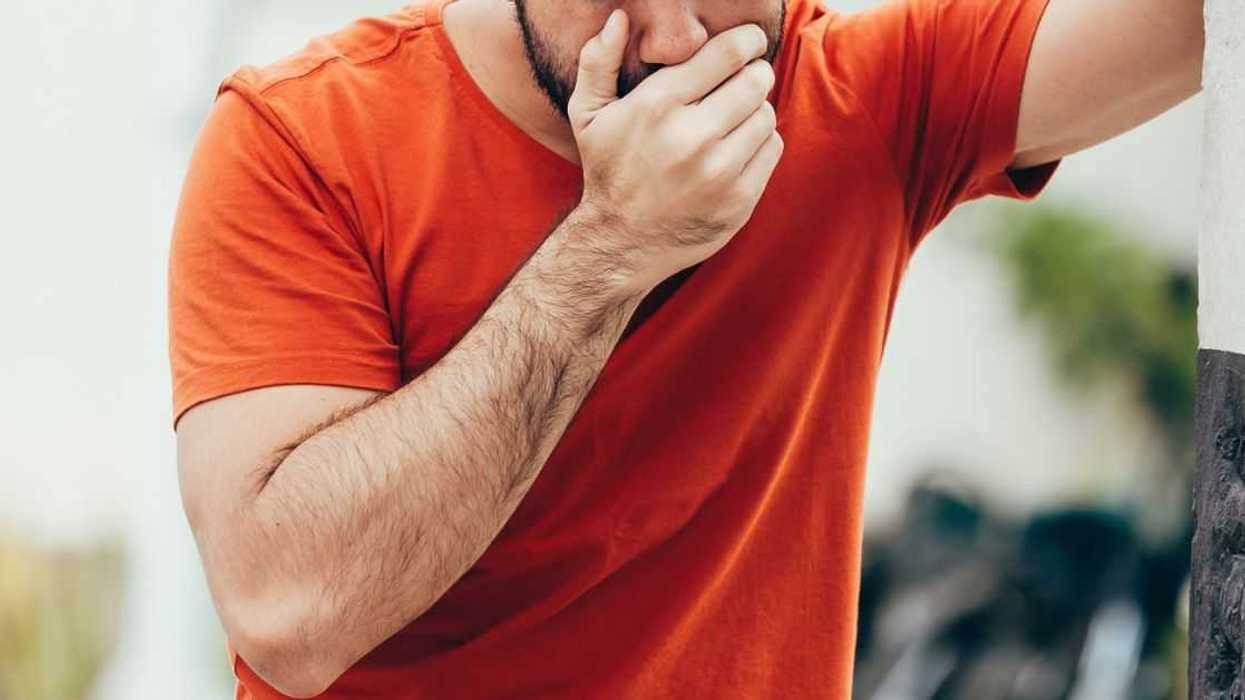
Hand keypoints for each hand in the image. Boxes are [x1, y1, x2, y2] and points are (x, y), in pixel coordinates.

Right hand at [568, 10, 783, 294]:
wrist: (621, 244)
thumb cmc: (608, 170)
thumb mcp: (587, 115)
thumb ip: (597, 61)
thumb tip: (619, 17)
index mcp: (658, 106)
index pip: (729, 53)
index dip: (748, 40)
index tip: (749, 42)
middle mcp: (691, 137)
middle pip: (756, 80)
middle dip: (753, 74)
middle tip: (741, 81)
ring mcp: (719, 172)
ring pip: (766, 114)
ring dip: (755, 111)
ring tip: (731, 121)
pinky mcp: (739, 200)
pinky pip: (771, 149)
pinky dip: (759, 144)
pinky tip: (735, 150)